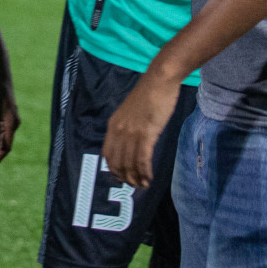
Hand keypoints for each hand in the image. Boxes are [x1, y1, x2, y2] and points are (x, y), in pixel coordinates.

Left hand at [103, 69, 181, 187]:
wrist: (159, 81)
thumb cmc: (149, 95)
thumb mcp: (131, 113)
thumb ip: (128, 128)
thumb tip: (132, 144)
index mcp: (113, 125)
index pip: (108, 154)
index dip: (114, 169)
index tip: (122, 177)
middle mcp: (119, 131)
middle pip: (118, 162)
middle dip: (126, 177)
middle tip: (135, 186)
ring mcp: (132, 132)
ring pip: (130, 163)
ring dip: (137, 178)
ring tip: (144, 185)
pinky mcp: (146, 133)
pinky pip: (142, 159)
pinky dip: (145, 172)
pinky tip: (149, 178)